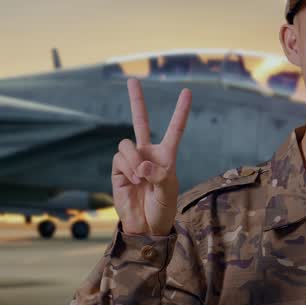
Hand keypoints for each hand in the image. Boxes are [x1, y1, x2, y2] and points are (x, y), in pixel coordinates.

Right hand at [111, 79, 190, 236]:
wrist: (145, 225)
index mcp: (167, 155)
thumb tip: (142, 165)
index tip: (186, 91)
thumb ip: (158, 176)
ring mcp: (132, 160)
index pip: (174, 129)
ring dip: (134, 160)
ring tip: (140, 178)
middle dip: (136, 100)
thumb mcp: (168, 192)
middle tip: (132, 79)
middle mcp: (148, 153)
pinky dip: (127, 169)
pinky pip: (120, 158)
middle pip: (140, 121)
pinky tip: (133, 181)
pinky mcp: (118, 169)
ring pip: (127, 144)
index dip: (180, 111)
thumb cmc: (162, 208)